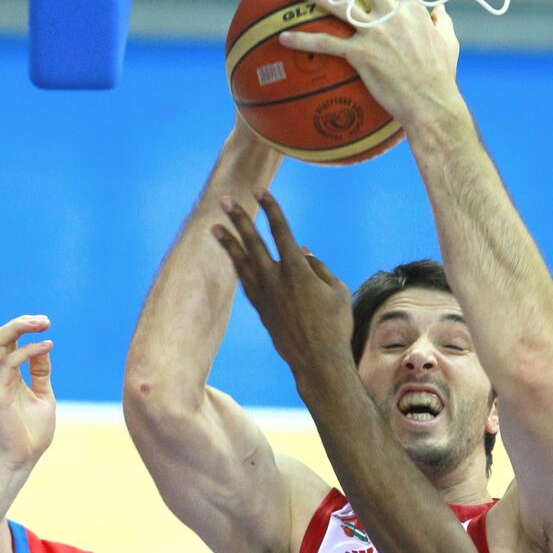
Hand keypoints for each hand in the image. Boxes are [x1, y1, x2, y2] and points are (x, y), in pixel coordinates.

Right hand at [0, 315, 55, 475]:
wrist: (21, 460)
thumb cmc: (31, 433)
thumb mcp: (42, 396)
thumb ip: (40, 374)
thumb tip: (44, 348)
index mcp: (7, 376)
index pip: (8, 342)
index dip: (24, 328)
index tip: (45, 323)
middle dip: (20, 322)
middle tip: (44, 319)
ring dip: (19, 328)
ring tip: (42, 323)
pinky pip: (8, 363)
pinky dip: (27, 351)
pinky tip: (46, 346)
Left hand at [213, 190, 353, 380]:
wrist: (318, 360)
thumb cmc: (335, 324)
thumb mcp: (338, 290)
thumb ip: (320, 267)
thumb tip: (303, 253)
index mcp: (298, 270)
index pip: (281, 231)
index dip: (271, 209)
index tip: (260, 191)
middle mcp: (276, 279)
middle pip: (253, 241)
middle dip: (239, 218)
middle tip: (225, 200)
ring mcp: (265, 295)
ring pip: (242, 262)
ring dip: (228, 243)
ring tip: (214, 227)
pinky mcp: (261, 309)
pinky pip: (246, 282)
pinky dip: (239, 267)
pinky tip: (233, 258)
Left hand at [278, 0, 461, 129]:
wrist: (432, 103)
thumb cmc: (442, 79)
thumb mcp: (449, 44)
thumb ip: (443, 24)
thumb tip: (442, 12)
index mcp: (412, 9)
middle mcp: (393, 14)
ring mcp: (376, 33)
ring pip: (337, 4)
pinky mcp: (363, 55)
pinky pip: (327, 43)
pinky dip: (303, 40)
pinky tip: (284, 37)